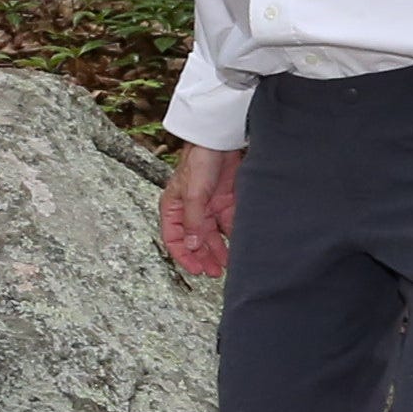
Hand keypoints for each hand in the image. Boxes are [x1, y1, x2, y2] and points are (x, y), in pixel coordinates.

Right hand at [160, 140, 240, 278]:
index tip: (197, 270)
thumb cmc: (199, 160)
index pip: (174, 239)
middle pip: (196, 240)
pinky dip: (233, 236)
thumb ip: (193, 221)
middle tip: (214, 272)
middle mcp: (190, 210)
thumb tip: (192, 246)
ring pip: (213, 235)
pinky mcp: (225, 201)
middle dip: (204, 257)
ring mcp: (208, 206)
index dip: (185, 256)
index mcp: (173, 208)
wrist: (221, 139)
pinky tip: (239, 246)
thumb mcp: (194, 194)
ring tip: (227, 264)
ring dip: (219, 250)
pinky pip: (228, 224)